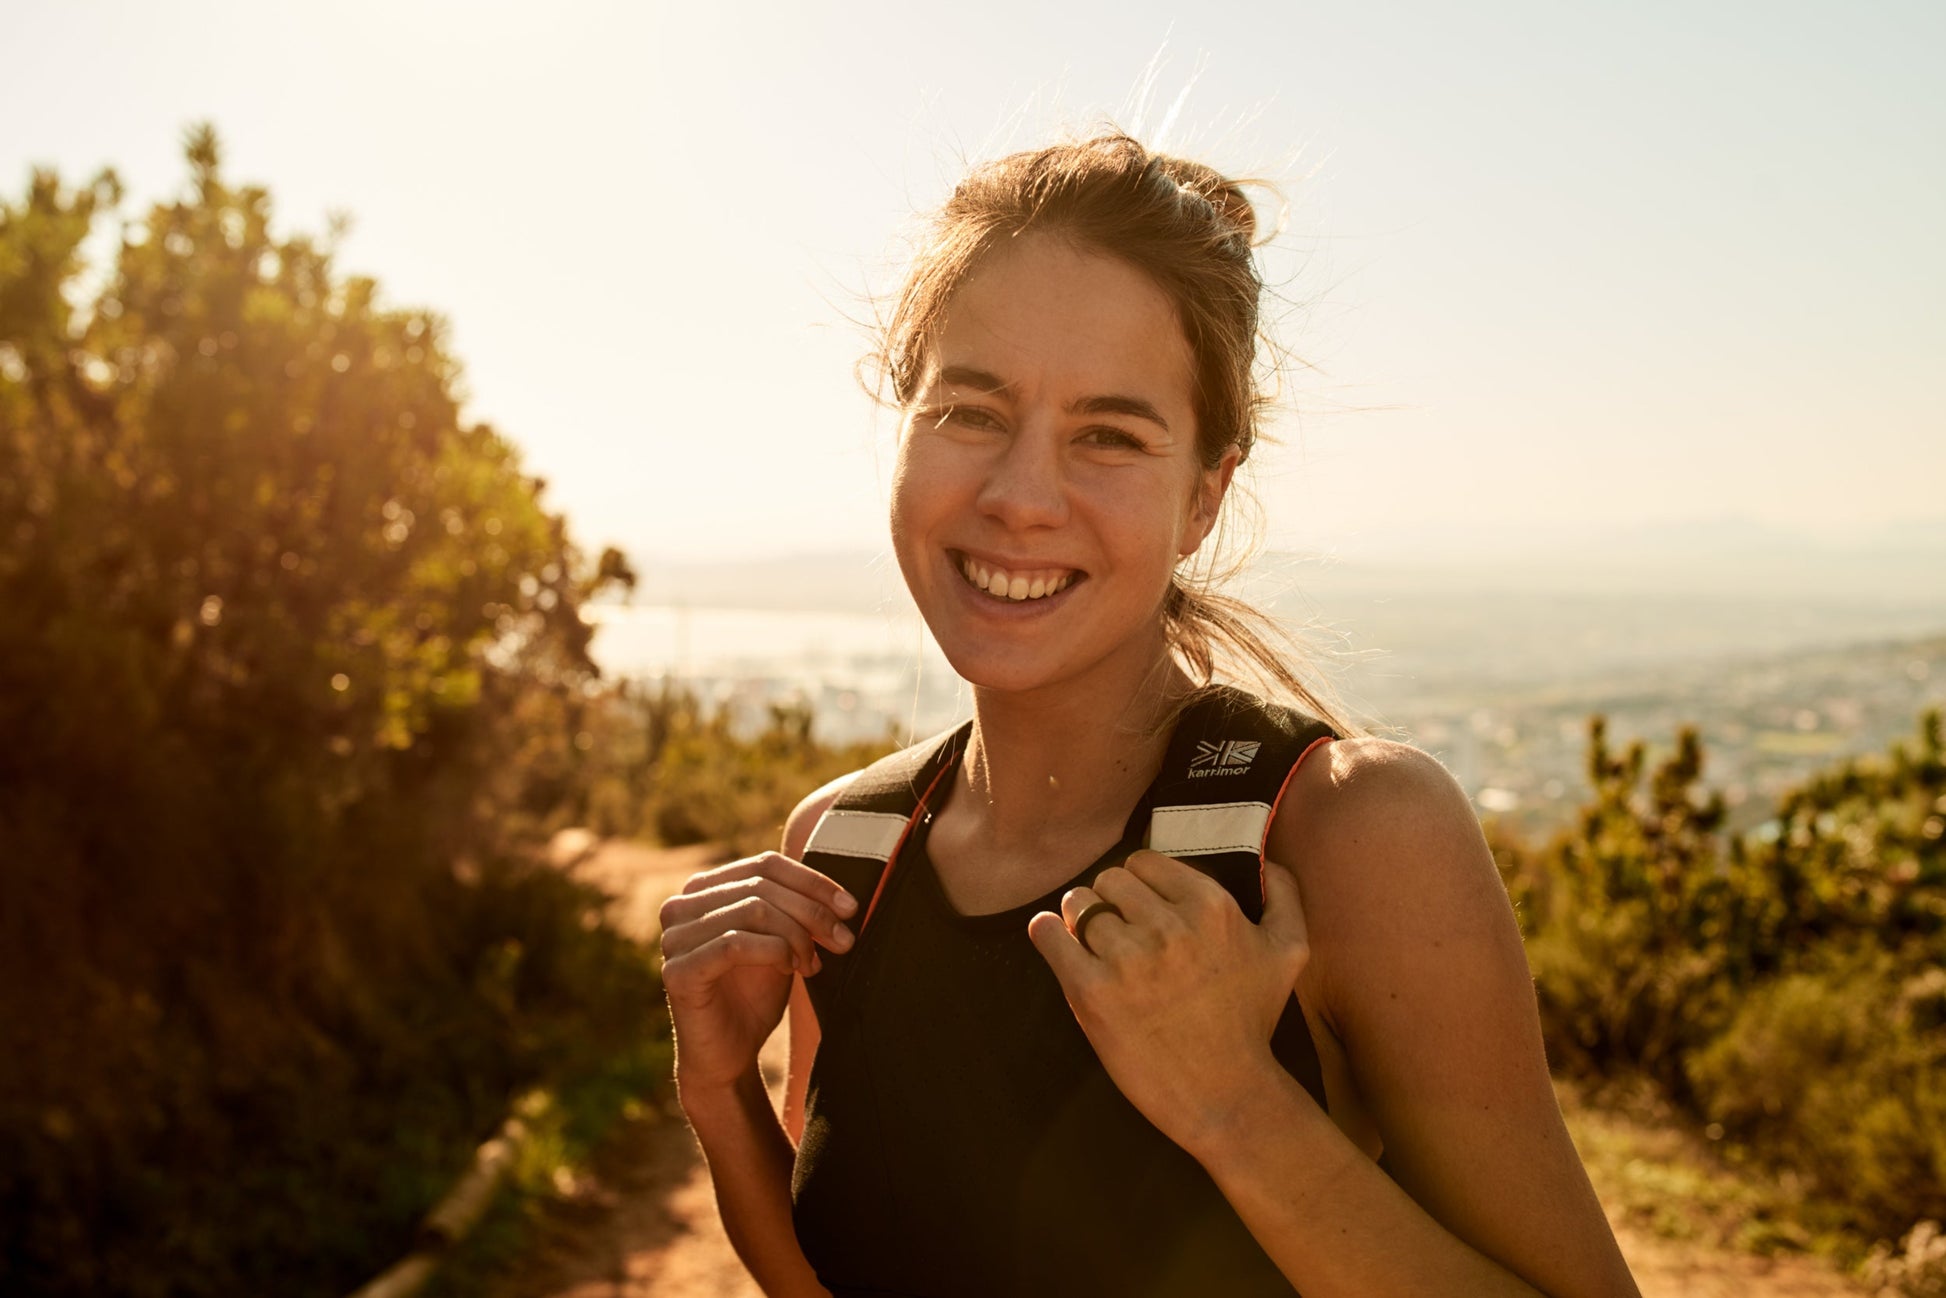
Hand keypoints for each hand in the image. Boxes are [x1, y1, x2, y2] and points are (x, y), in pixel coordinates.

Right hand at [658, 851, 858, 1103]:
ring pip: (751, 910)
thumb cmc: (754, 995)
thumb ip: (798, 912)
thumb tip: (843, 899)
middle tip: (843, 940)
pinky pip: (734, 945)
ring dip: (796, 936)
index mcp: (703, 889)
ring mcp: (674, 939)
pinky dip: (773, 952)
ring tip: (812, 963)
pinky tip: (790, 969)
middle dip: (812, 912)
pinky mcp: (678, 972)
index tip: (850, 907)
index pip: (765, 864)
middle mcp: (681, 906)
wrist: (729, 1054)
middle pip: (761, 886)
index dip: (813, 882)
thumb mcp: (782, 942)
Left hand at [1026, 849, 1312, 1155]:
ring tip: (1094, 948)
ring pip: (1078, 905)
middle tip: (1119, 933)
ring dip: (1080, 922)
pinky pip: (1049, 935)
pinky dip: (1047, 933)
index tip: (1141, 910)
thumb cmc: (1251, 1023)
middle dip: (1110, 902)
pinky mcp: (1091, 991)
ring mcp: (1127, 959)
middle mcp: (1168, 926)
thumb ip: (1284, 895)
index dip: (1139, 884)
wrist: (1225, 1095)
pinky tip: (1055, 939)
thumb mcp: (1288, 952)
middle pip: (1108, 881)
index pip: (1144, 862)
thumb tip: (1271, 860)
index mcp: (1210, 906)